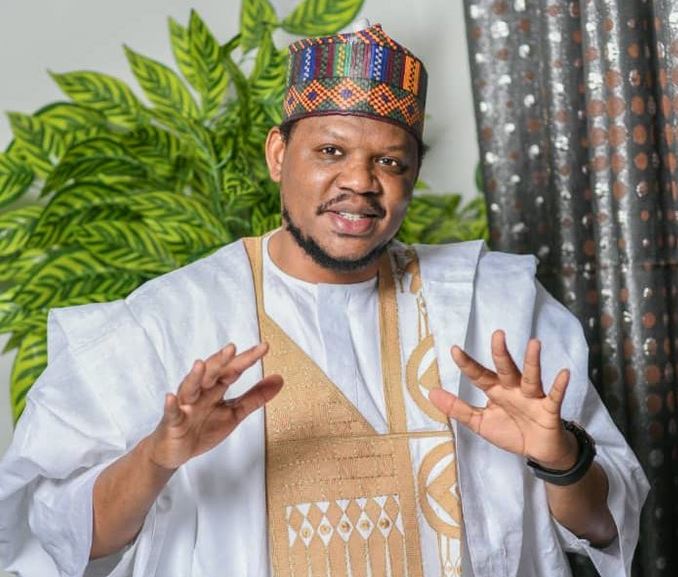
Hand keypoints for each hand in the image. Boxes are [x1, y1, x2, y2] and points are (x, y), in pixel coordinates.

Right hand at [147, 342, 282, 469]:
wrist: (174, 451)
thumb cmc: (202, 427)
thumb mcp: (234, 413)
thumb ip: (255, 397)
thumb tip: (279, 379)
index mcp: (215, 389)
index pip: (233, 370)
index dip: (247, 359)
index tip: (264, 347)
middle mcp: (200, 392)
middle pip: (211, 374)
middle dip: (220, 361)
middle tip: (232, 348)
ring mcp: (185, 406)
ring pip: (189, 388)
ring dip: (194, 377)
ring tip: (200, 364)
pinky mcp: (172, 422)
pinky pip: (171, 413)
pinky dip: (170, 405)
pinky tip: (170, 397)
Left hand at [429, 330, 577, 469]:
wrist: (539, 451)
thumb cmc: (510, 431)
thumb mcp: (479, 422)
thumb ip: (457, 408)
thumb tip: (430, 393)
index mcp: (495, 391)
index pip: (479, 375)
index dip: (467, 364)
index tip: (454, 350)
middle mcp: (513, 389)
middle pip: (506, 369)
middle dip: (501, 353)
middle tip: (497, 334)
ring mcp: (532, 398)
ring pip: (531, 377)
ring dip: (532, 361)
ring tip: (534, 343)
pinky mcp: (549, 409)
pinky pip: (554, 396)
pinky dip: (559, 385)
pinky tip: (563, 373)